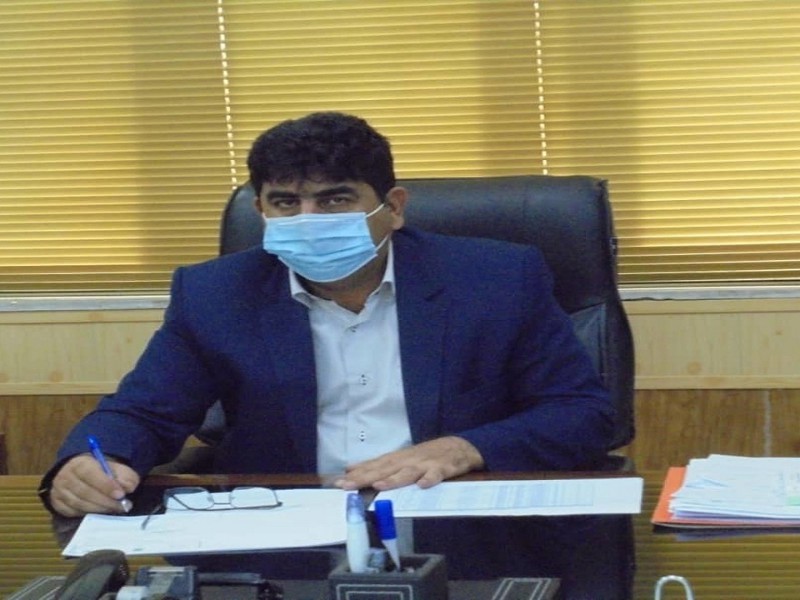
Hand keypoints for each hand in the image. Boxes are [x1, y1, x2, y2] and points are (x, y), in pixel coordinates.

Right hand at [49, 454, 139, 516]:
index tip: (121, 494)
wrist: (79, 474)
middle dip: (106, 501)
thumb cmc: (100, 471)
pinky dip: (88, 514)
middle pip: (85, 492)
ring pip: (79, 504)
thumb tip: (128, 487)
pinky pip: (72, 512)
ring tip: (114, 509)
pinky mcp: (56, 504)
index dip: (106, 485)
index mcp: (79, 463)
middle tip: (122, 506)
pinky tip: (100, 512)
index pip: (90, 474)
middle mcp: (65, 476)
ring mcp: (58, 491)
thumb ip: (125, 475)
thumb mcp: (114, 467)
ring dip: (99, 509)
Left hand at [336, 436, 483, 490]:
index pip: (374, 466)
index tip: (339, 483)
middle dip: (366, 478)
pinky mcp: (443, 468)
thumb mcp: (401, 458)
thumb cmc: (427, 456)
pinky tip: (422, 486)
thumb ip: (378, 465)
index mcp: (398, 459)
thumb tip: (351, 469)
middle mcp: (408, 460)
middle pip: (385, 469)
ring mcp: (425, 464)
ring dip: (393, 479)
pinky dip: (430, 479)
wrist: (459, 447)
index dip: (357, 475)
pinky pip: (436, 475)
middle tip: (348, 486)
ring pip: (408, 473)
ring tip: (379, 486)